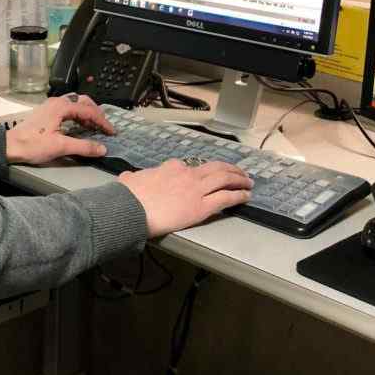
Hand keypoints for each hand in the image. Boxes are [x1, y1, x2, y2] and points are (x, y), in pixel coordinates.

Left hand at [5, 95, 114, 165]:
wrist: (10, 146)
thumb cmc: (31, 145)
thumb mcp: (60, 147)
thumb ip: (83, 147)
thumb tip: (101, 148)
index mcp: (61, 107)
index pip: (89, 110)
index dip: (102, 121)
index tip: (111, 131)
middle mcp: (56, 103)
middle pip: (83, 101)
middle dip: (96, 113)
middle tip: (104, 126)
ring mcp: (50, 107)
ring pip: (75, 104)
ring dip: (87, 113)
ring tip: (94, 126)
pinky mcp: (47, 113)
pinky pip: (67, 109)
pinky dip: (78, 115)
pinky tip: (79, 126)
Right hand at [118, 159, 252, 237]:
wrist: (133, 208)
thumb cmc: (130, 196)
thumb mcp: (129, 180)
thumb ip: (132, 178)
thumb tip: (126, 178)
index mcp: (171, 167)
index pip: (190, 166)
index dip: (201, 170)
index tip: (205, 174)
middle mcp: (187, 174)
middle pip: (215, 168)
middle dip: (229, 168)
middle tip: (239, 172)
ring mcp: (196, 189)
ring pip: (225, 179)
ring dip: (239, 179)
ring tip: (248, 181)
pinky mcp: (202, 206)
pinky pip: (226, 198)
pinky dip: (239, 195)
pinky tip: (246, 196)